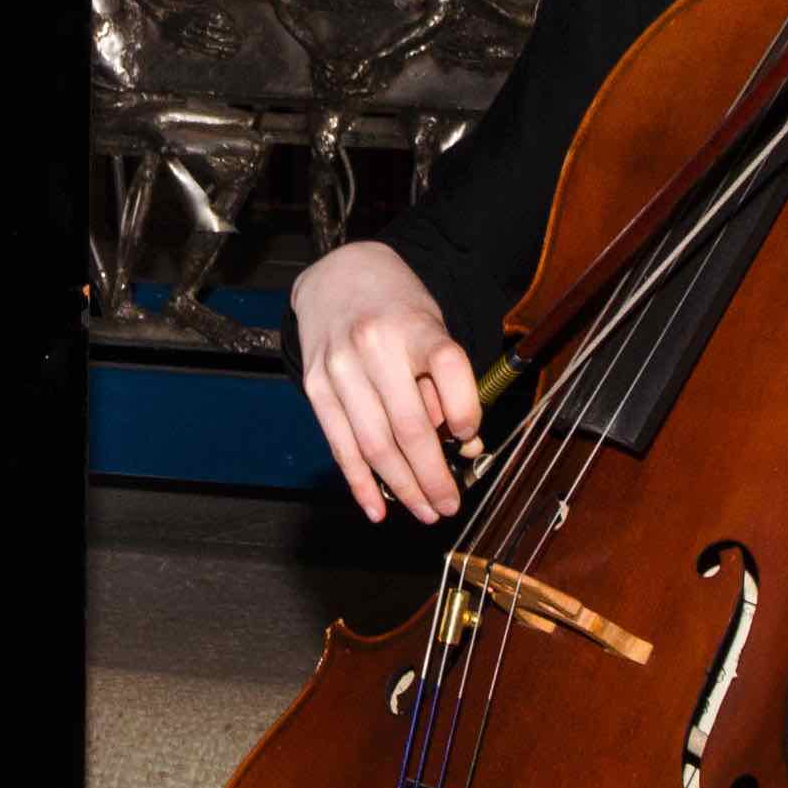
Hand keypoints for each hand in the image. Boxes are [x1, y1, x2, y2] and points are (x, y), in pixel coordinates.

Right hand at [290, 241, 480, 525]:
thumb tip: (461, 442)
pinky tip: (378, 508)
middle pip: (410, 425)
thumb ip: (446, 381)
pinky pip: (340, 444)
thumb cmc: (397, 309)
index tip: (471, 437)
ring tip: (425, 510)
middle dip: (434, 476)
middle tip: (450, 504)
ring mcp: (339, 367)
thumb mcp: (432, 327)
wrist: (339, 276)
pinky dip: (360, 483)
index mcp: (414, 326)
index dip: (465, 410)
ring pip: (374, 444)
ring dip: (403, 487)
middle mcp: (374, 345)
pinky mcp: (315, 386)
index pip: (449, 367)